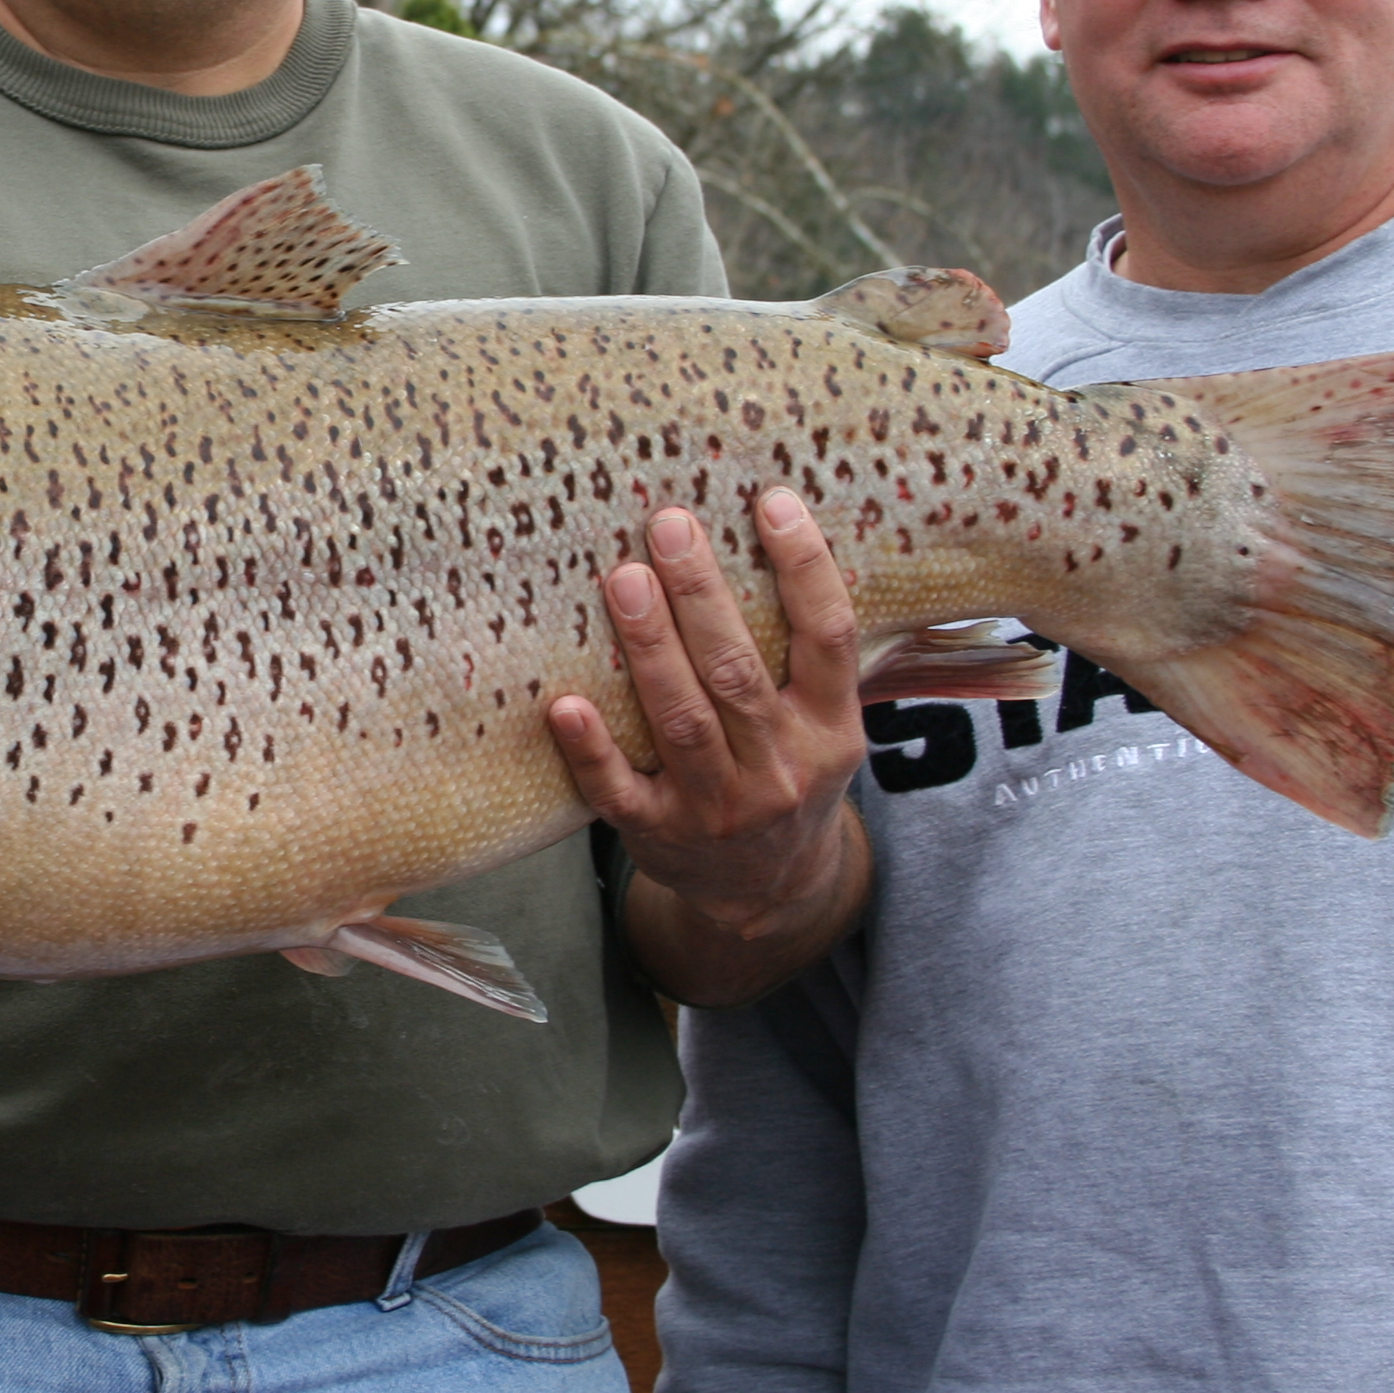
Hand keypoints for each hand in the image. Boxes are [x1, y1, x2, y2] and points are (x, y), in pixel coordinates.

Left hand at [546, 490, 870, 1004]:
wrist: (769, 892)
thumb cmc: (788, 773)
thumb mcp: (827, 724)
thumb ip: (808, 654)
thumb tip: (778, 529)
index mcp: (831, 729)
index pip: (828, 638)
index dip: (805, 569)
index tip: (772, 500)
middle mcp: (781, 769)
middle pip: (738, 673)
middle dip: (702, 597)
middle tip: (668, 525)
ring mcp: (719, 808)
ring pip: (682, 722)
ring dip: (650, 649)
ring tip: (624, 579)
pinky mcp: (659, 834)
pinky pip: (619, 792)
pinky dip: (591, 750)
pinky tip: (562, 705)